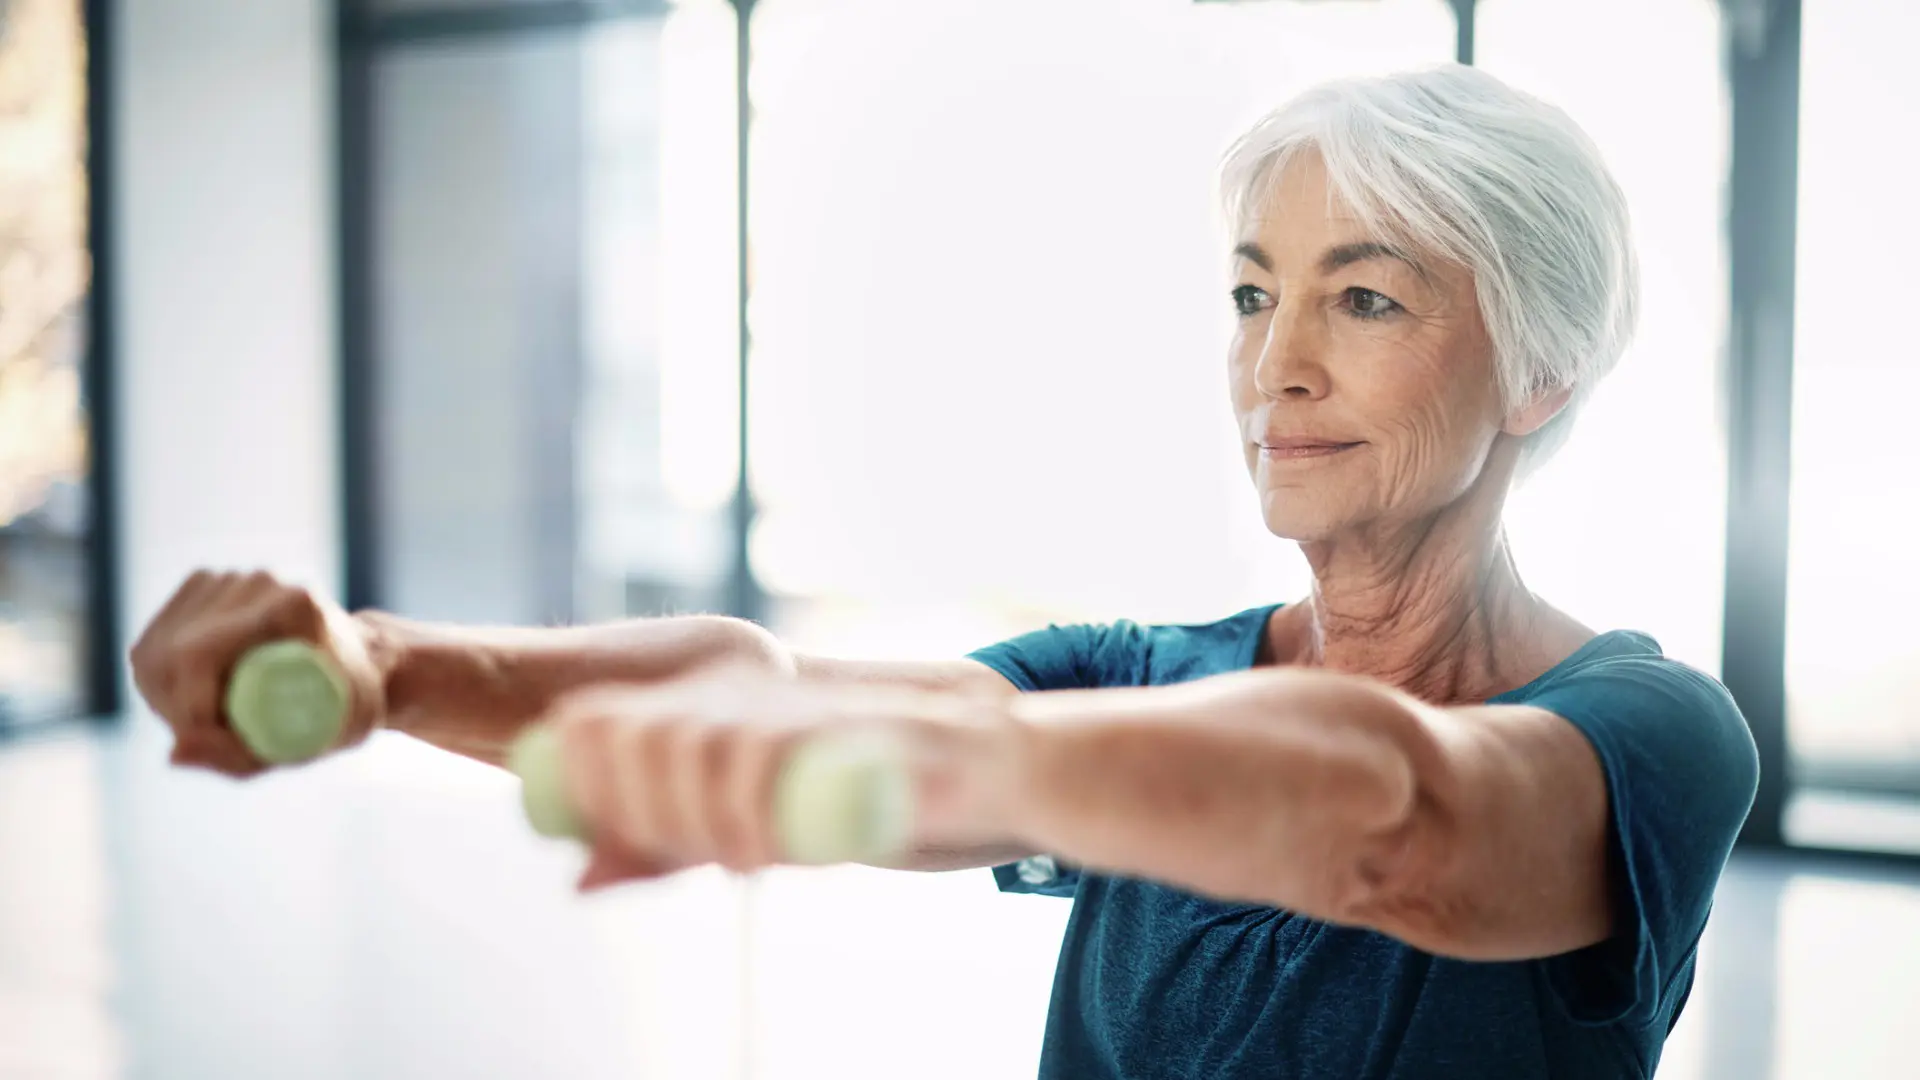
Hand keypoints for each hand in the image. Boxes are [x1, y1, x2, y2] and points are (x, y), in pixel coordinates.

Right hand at [129, 570, 389, 775]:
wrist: (361, 665)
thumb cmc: (344, 709)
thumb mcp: (310, 745)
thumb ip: (239, 757)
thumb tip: (173, 753)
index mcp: (295, 606)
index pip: (198, 656)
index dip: (191, 711)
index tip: (220, 742)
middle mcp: (259, 582)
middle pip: (170, 656)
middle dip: (179, 711)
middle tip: (222, 737)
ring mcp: (229, 579)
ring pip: (155, 652)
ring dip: (170, 700)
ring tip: (221, 716)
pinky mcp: (203, 586)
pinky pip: (153, 644)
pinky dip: (163, 680)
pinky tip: (203, 693)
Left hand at [545, 668, 1027, 890]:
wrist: (959, 764)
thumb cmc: (841, 798)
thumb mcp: (736, 828)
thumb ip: (663, 848)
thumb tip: (579, 882)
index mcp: (692, 704)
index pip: (591, 720)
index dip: (580, 784)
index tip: (609, 841)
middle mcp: (723, 693)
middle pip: (633, 738)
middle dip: (642, 815)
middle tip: (693, 856)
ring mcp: (773, 703)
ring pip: (689, 748)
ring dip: (697, 821)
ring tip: (741, 858)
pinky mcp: (819, 722)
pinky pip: (756, 759)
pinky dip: (747, 817)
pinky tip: (762, 852)